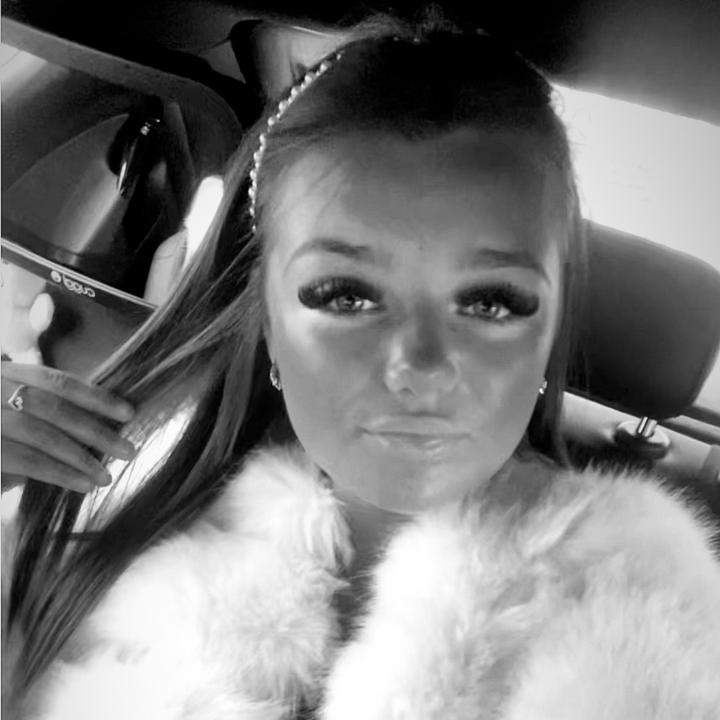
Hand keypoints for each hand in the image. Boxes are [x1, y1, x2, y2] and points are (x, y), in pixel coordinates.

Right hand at [1, 361, 136, 492]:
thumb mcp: (5, 405)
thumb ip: (34, 411)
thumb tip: (85, 430)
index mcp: (3, 373)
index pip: (58, 381)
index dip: (96, 396)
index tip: (129, 411)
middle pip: (55, 408)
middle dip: (96, 430)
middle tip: (129, 449)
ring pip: (42, 434)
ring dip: (81, 457)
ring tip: (107, 475)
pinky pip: (27, 461)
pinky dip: (59, 473)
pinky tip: (82, 483)